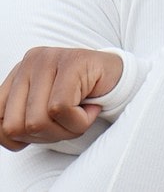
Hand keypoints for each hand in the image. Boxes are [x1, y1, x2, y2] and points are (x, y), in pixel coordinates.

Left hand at [0, 47, 122, 150]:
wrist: (118, 78)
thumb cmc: (79, 99)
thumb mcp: (43, 111)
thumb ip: (22, 120)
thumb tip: (8, 136)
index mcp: (18, 74)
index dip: (16, 139)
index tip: (41, 135)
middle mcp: (30, 62)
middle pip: (16, 126)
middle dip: (45, 137)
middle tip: (68, 124)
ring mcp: (50, 58)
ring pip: (38, 120)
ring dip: (65, 130)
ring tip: (81, 115)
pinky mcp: (72, 61)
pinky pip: (61, 108)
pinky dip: (79, 120)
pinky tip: (91, 109)